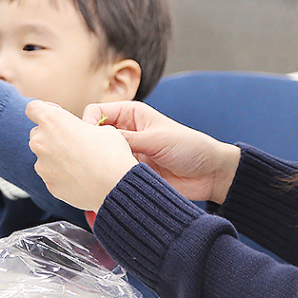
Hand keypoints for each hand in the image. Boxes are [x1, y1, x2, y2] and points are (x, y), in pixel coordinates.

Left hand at [25, 100, 137, 209]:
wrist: (116, 185)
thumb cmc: (111, 152)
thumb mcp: (101, 127)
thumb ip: (81, 127)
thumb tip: (83, 134)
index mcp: (52, 120)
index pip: (33, 108)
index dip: (44, 110)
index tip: (58, 116)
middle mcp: (41, 141)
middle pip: (37, 133)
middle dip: (50, 136)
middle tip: (72, 142)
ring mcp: (42, 165)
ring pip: (43, 157)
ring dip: (56, 157)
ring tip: (80, 163)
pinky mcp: (49, 185)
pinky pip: (52, 176)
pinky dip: (62, 175)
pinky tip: (81, 178)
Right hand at [78, 100, 240, 204]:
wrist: (210, 175)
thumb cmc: (189, 147)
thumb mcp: (156, 139)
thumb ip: (126, 138)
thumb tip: (97, 139)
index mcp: (130, 114)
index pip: (96, 112)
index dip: (87, 123)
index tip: (88, 139)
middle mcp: (125, 132)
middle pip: (94, 135)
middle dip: (90, 146)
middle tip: (88, 159)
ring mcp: (127, 153)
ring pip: (101, 156)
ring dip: (100, 165)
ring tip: (100, 174)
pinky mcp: (131, 172)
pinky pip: (112, 174)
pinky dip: (107, 179)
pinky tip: (108, 184)